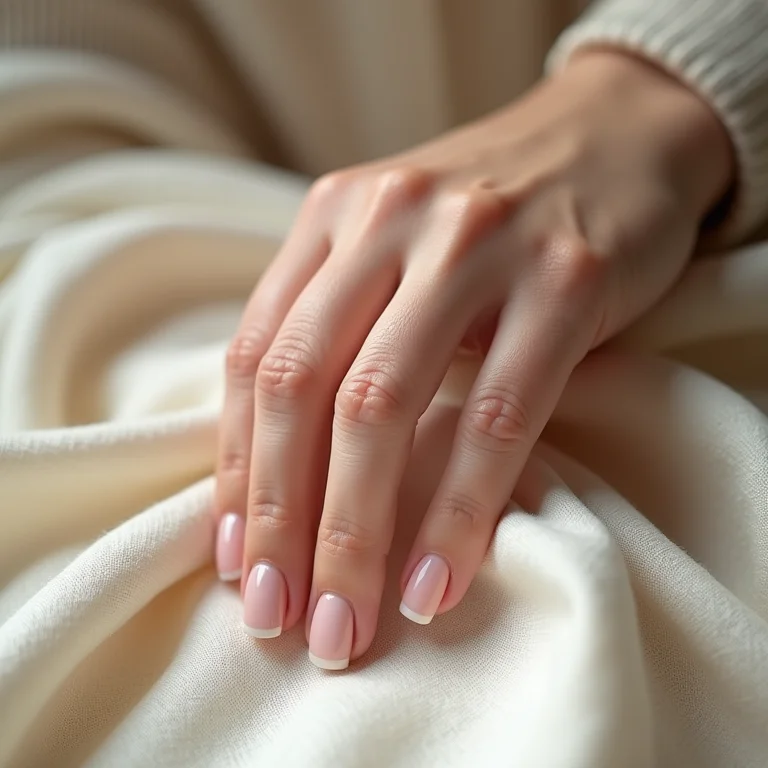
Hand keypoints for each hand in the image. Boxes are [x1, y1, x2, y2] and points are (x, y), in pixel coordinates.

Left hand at [214, 51, 732, 667]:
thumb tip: (282, 470)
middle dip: (279, 518)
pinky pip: (496, 417)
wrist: (614, 136)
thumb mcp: (395, 247)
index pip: (255, 355)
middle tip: (276, 617)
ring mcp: (476, 245)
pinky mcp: (565, 280)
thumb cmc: (493, 216)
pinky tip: (434, 582)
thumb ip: (339, 327)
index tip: (234, 561)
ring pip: (381, 407)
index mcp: (334, 215)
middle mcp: (390, 220)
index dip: (236, 469)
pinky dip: (455, 512)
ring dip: (351, 532)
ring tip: (342, 624)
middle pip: (302, 388)